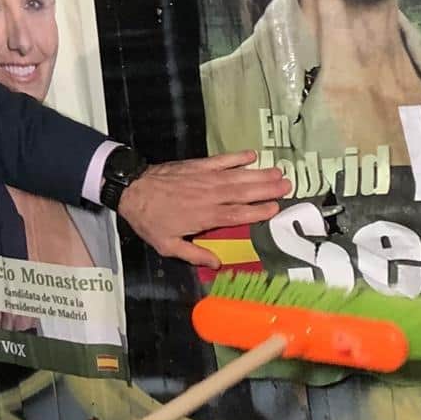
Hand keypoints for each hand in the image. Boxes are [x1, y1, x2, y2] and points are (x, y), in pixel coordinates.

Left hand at [117, 151, 289, 267]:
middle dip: (266, 189)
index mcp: (205, 216)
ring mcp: (204, 178)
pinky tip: (252, 155)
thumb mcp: (168, 244)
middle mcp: (209, 195)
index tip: (276, 208)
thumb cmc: (150, 220)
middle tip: (288, 185)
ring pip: (237, 176)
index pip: (238, 214)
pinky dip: (236, 157)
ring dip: (258, 174)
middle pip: (243, 192)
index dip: (258, 211)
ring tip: (279, 171)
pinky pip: (221, 160)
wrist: (132, 189)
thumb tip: (217, 264)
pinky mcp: (197, 165)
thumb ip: (194, 254)